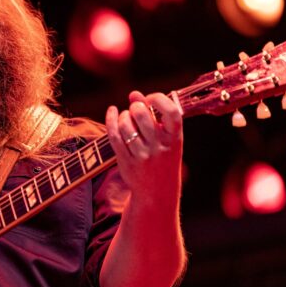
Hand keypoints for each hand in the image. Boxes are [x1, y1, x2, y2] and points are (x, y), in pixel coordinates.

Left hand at [105, 91, 182, 209]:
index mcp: (175, 139)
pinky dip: (110, 120)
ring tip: (126, 118)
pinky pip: (114, 135)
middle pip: (141, 115)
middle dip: (135, 107)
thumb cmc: (163, 157)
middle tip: (135, 111)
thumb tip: (134, 94)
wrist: (157, 192)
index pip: (171, 112)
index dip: (158, 99)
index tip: (150, 99)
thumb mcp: (165, 138)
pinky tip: (112, 113)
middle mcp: (159, 147)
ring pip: (125, 124)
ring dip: (122, 116)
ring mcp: (142, 155)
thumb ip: (153, 114)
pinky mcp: (126, 161)